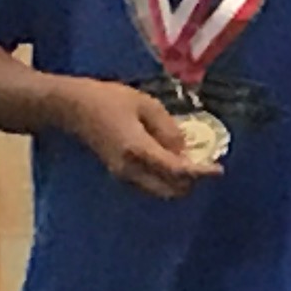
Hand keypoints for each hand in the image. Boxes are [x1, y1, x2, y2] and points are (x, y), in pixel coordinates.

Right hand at [65, 80, 210, 200]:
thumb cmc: (107, 99)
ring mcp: (123, 176)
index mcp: (138, 150)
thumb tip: (186, 150)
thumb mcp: (145, 104)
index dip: (200, 172)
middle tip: (203, 164)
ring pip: (160, 190)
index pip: (176, 170)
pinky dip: (164, 178)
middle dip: (191, 181)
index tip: (218, 169)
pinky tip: (169, 159)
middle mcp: (131, 170)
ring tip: (188, 160)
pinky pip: (150, 184)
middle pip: (170, 190)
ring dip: (178, 182)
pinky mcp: (120, 175)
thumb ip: (169, 128)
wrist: (72, 108)